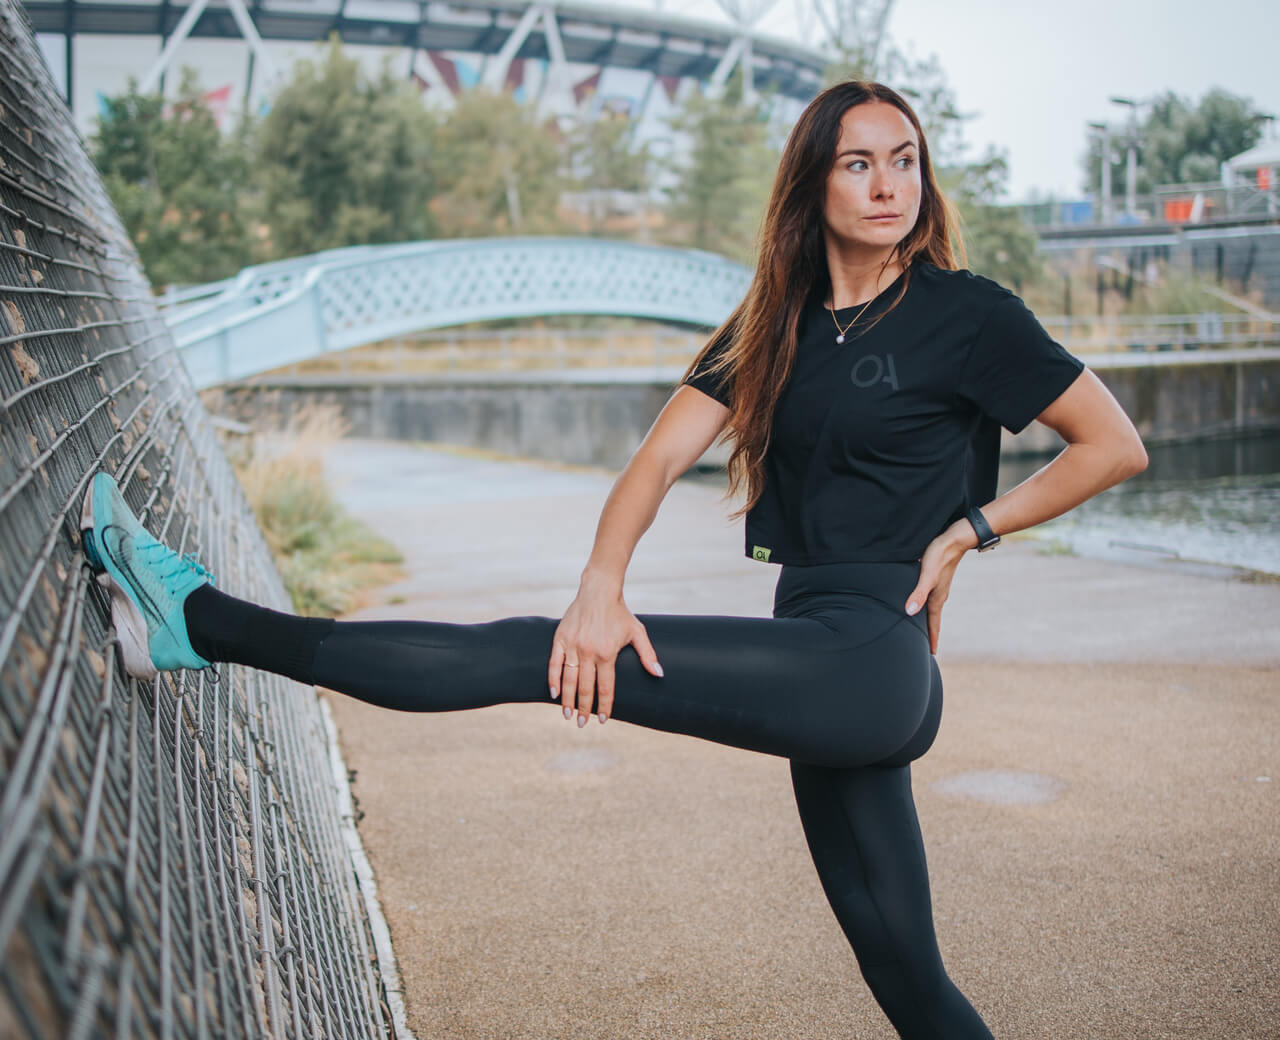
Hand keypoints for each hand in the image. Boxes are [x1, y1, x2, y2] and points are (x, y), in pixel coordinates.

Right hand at [548, 576, 662, 725]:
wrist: (598, 591)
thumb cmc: (619, 613)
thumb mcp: (637, 632)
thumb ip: (647, 654)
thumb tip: (659, 674)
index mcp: (607, 653)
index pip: (605, 687)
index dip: (605, 705)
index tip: (603, 719)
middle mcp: (588, 652)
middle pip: (586, 688)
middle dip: (584, 708)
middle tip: (582, 724)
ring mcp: (573, 646)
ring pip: (569, 679)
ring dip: (568, 700)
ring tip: (567, 715)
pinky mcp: (560, 639)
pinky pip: (554, 664)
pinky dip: (553, 680)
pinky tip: (554, 694)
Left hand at [904, 520, 974, 653]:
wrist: (954, 540)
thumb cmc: (939, 556)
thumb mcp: (926, 575)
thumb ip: (918, 593)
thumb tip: (909, 612)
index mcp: (936, 598)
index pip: (933, 624)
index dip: (931, 639)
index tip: (932, 655)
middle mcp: (938, 595)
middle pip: (932, 620)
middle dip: (930, 634)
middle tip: (927, 648)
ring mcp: (938, 587)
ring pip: (931, 609)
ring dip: (927, 621)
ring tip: (922, 630)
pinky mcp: (936, 579)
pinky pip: (930, 599)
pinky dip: (925, 607)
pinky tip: (920, 604)